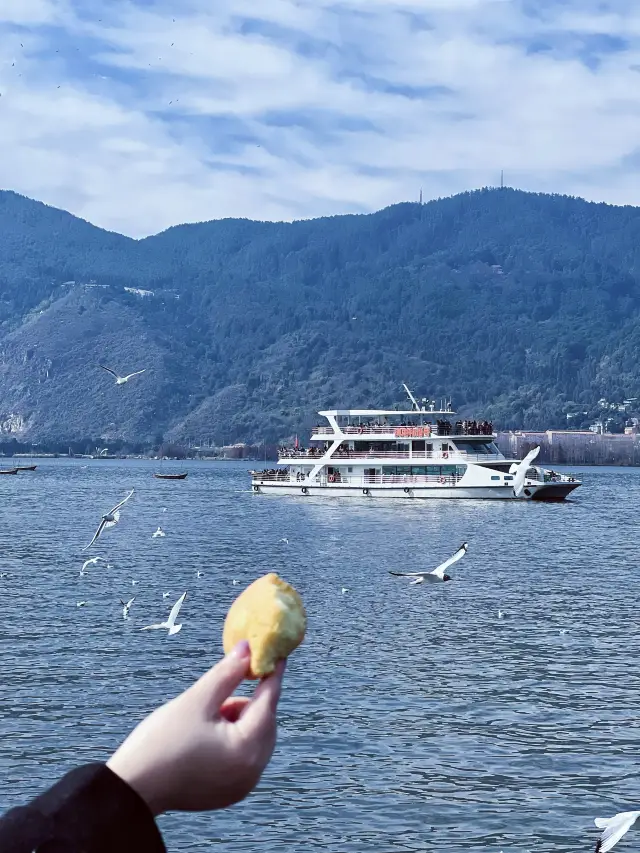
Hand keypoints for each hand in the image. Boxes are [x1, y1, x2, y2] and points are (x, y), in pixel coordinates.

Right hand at [107, 641, 284, 815]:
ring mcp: (242, 785)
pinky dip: (233, 740)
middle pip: (264, 722)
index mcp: (247, 748)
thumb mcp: (196, 700)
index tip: (276, 654)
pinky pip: (244, 756)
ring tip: (204, 720)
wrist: (132, 788)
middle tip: (218, 696)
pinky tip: (205, 738)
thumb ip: (227, 673)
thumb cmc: (161, 743)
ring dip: (238, 721)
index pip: (268, 701)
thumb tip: (247, 649)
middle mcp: (252, 771)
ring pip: (254, 738)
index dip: (271, 674)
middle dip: (246, 702)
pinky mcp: (230, 792)